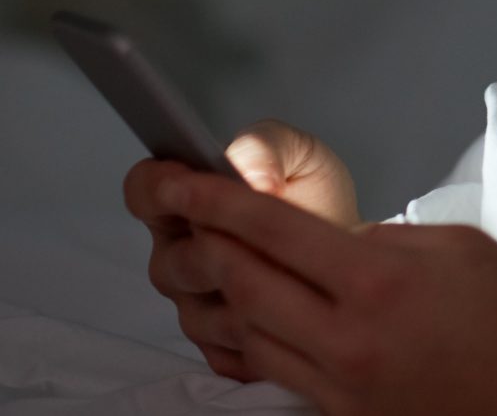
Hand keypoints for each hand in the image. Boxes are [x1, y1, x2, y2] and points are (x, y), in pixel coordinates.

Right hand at [124, 119, 362, 381]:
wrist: (354, 252)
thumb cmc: (317, 199)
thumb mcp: (300, 154)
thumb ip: (265, 147)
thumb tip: (249, 175)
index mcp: (185, 202)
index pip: (142, 192)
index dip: (158, 188)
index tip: (188, 183)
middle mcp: (178, 256)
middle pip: (169, 262)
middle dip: (216, 249)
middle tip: (261, 236)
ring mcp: (195, 306)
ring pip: (196, 312)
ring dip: (243, 294)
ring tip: (290, 275)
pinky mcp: (220, 349)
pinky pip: (223, 350)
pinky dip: (259, 334)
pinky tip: (292, 313)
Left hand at [142, 166, 496, 414]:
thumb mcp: (464, 248)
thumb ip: (389, 239)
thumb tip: (340, 241)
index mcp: (381, 284)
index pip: (272, 233)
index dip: (216, 201)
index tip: (181, 181)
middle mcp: (349, 342)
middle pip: (242, 286)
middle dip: (203, 241)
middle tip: (182, 211)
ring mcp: (343, 389)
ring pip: (247, 335)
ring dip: (221, 292)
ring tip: (211, 256)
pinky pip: (276, 373)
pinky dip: (251, 339)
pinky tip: (249, 316)